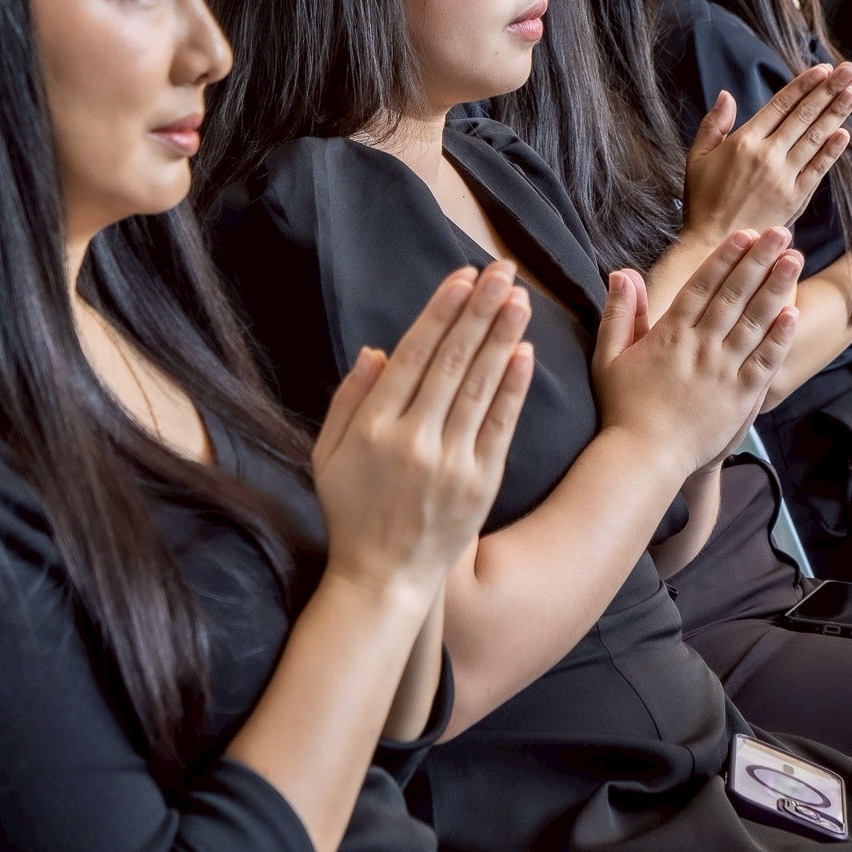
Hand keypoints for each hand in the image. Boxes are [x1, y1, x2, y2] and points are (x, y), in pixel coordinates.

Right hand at [311, 262, 535, 599]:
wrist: (382, 578)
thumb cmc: (351, 512)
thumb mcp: (327, 454)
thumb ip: (349, 399)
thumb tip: (377, 350)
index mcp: (373, 428)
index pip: (413, 356)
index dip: (441, 312)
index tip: (463, 277)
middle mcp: (413, 440)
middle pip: (452, 362)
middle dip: (479, 311)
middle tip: (502, 272)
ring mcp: (450, 462)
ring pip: (479, 387)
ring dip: (501, 338)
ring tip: (520, 299)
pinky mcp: (480, 483)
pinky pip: (500, 426)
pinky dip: (513, 389)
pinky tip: (524, 355)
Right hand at [592, 227, 800, 477]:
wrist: (643, 458)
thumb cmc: (622, 409)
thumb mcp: (608, 357)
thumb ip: (619, 313)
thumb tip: (622, 273)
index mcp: (670, 334)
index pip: (703, 285)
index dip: (726, 257)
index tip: (745, 234)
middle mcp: (701, 346)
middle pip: (735, 294)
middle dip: (759, 260)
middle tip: (781, 233)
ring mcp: (723, 370)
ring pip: (755, 320)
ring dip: (776, 287)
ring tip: (794, 259)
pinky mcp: (740, 396)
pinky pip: (764, 360)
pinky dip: (779, 336)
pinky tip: (793, 313)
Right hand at [683, 63, 851, 241]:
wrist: (714, 244)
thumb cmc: (702, 202)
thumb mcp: (697, 158)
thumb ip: (713, 125)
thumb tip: (726, 95)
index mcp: (743, 142)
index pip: (780, 105)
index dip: (803, 85)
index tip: (822, 69)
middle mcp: (767, 155)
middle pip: (803, 115)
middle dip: (828, 90)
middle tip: (847, 71)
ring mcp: (783, 177)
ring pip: (815, 137)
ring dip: (836, 113)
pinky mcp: (795, 198)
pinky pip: (817, 169)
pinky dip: (832, 150)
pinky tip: (845, 133)